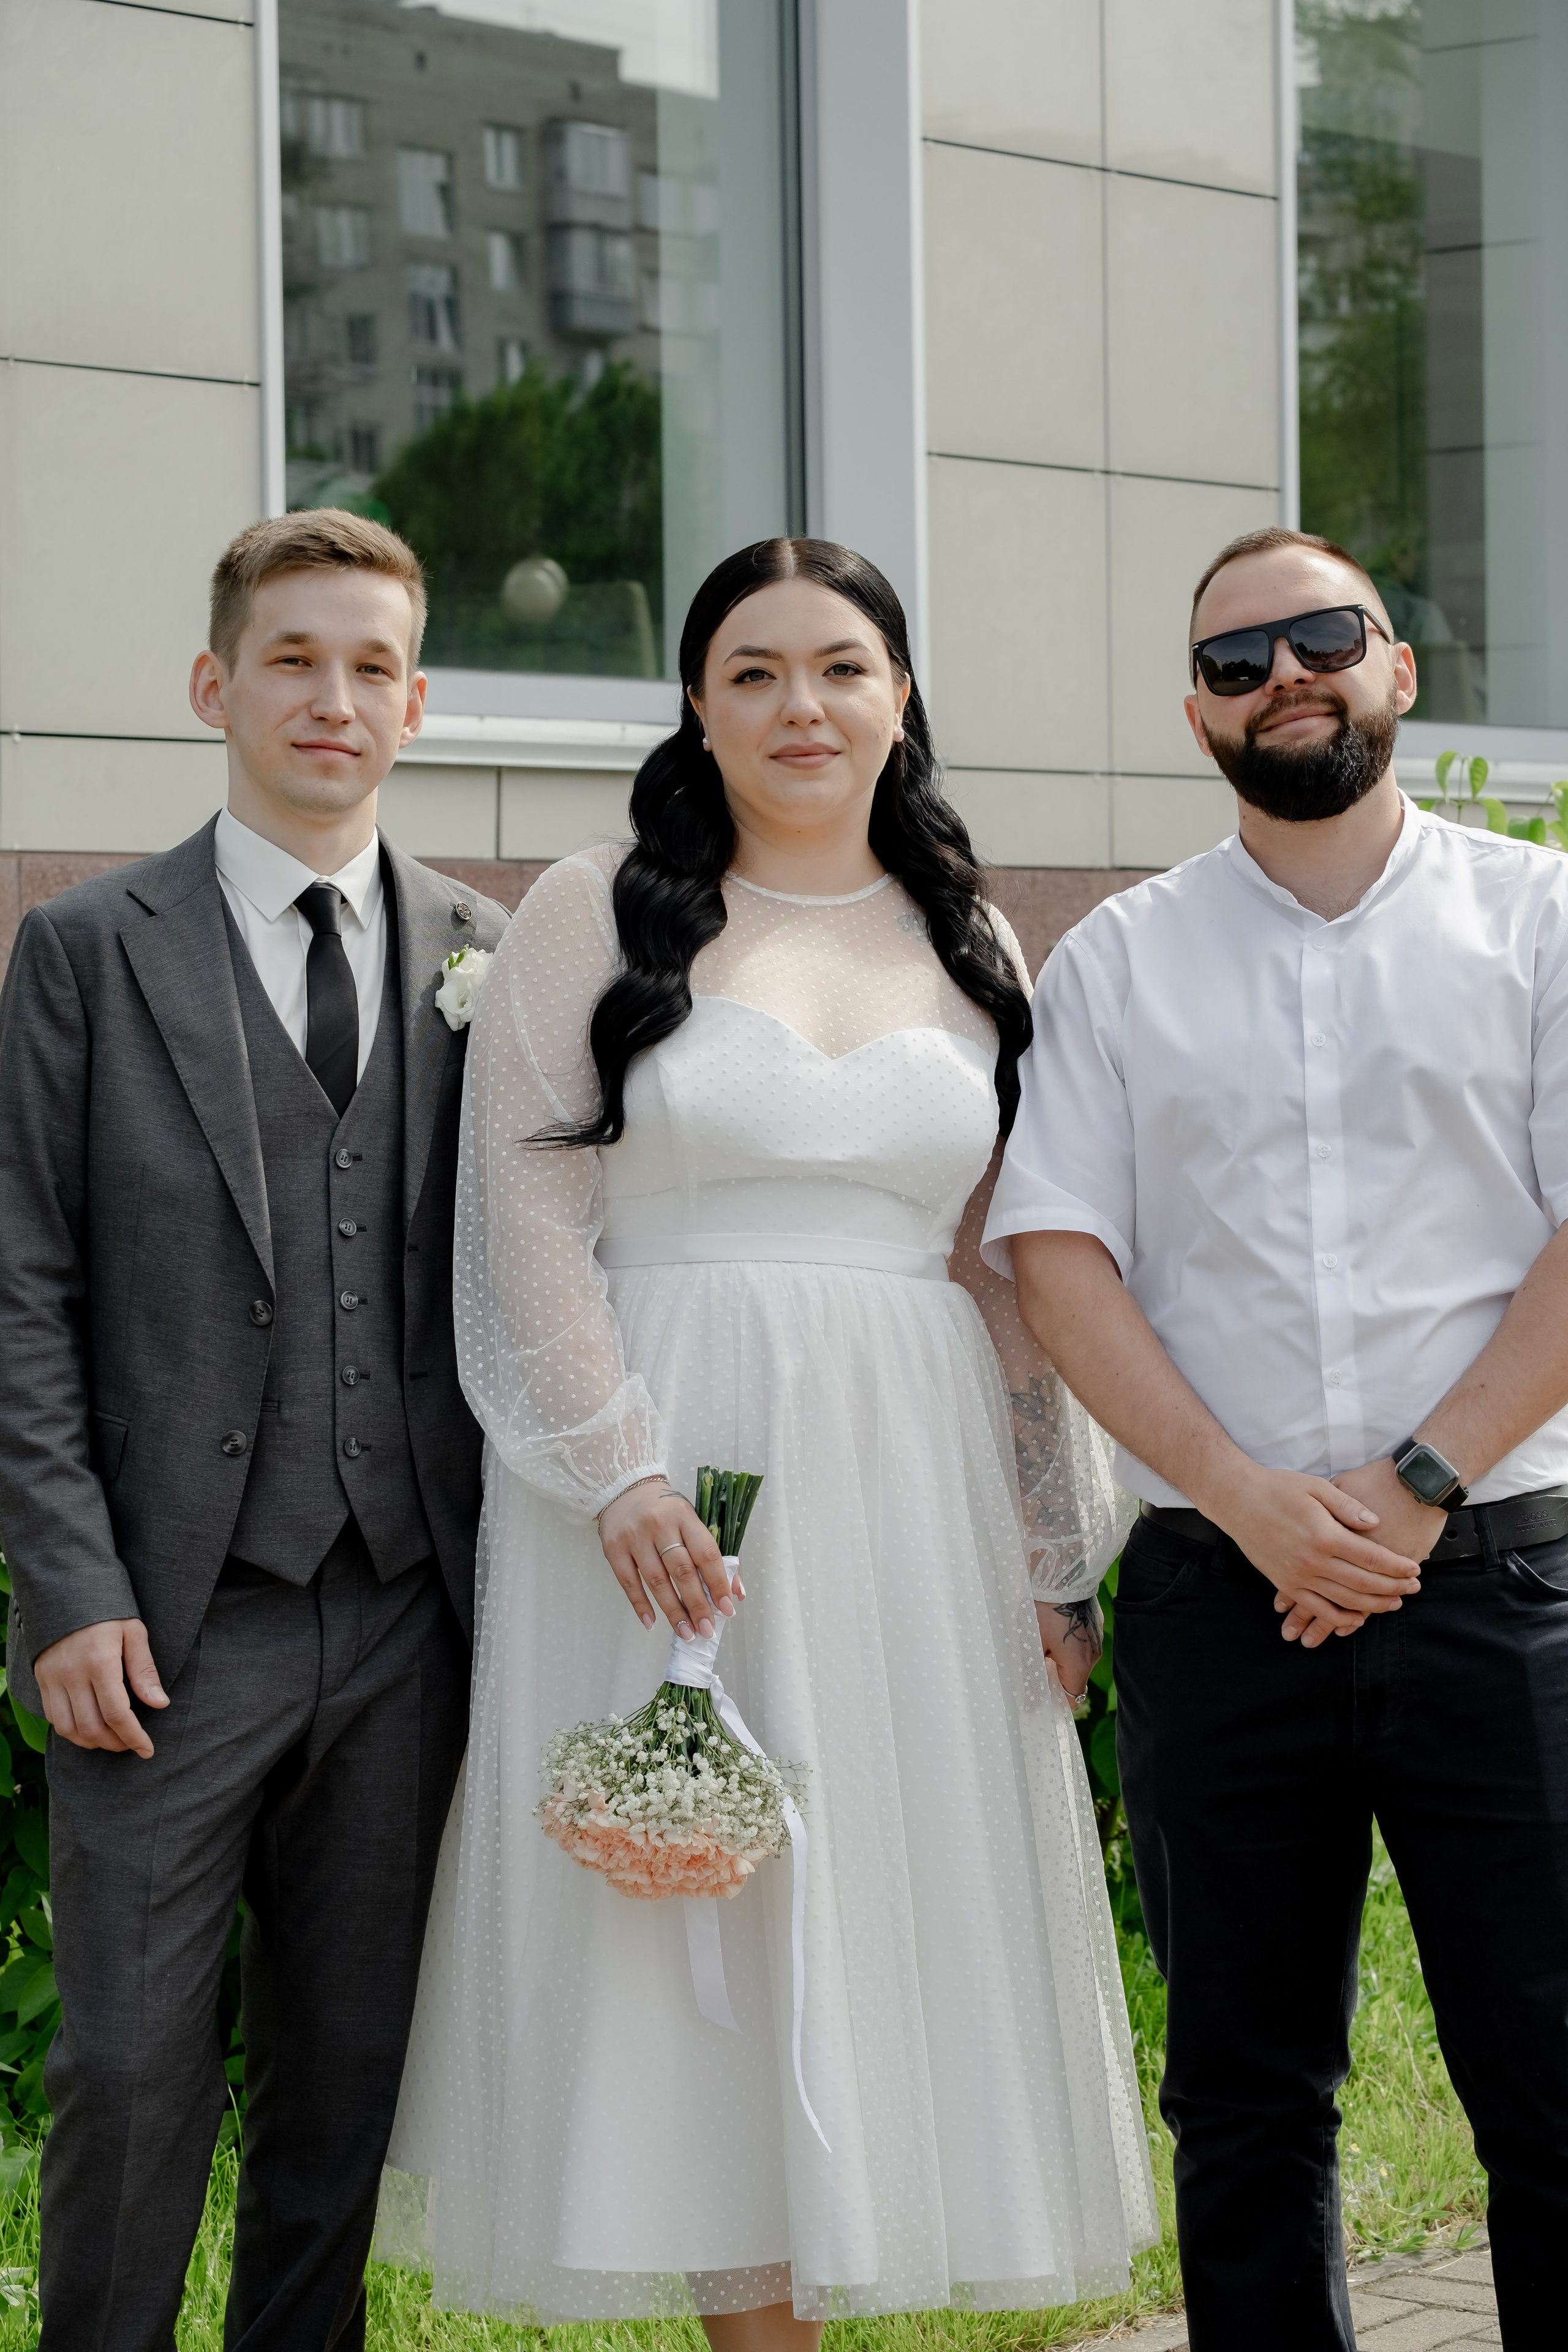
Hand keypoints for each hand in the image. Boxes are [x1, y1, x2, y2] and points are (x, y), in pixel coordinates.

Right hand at [34, 1618, 167, 1756]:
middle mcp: (72, 1673)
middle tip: (132, 1744)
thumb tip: (160, 1704)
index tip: (147, 1749)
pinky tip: (89, 1727)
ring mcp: (52, 1678)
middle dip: (115, 1743)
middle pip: (92, 1727)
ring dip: (91, 1742)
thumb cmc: (109, 1611)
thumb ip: (144, 1671)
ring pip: (68, 1728)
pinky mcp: (42, 1679)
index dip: (133, 1737)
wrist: (68, 1592)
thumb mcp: (134, 1633)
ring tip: (112, 1740)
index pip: (117, 1713)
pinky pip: (52, 1717)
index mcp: (100, 1661)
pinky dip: (71, 1730)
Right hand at [598, 1481, 736, 1640]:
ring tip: (685, 1632)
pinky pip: (628, 1582)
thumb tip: (736, 1592)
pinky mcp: (614, 1548)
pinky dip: (641, 1605)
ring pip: (656, 1580)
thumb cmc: (665, 1511)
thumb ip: (713, 1556)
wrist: (624, 1488)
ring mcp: (635, 1537)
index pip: (706, 1553)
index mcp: (685, 1516)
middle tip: (706, 1630)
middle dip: (696, 1604)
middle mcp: (660, 1525)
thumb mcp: (691, 1522)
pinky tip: (652, 1623)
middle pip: (681, 1570)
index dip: (718, 1583)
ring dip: (672, 1610)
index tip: (726, 1609)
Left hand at [1036, 1596, 1102, 1698]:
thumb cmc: (1042, 1609)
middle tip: (1033, 1666)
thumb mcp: (1031, 1644)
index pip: (1072, 1698)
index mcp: (1080, 1663)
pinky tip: (1051, 1628)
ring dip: (1060, 1658)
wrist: (1057, 1572)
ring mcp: (1097, 1636)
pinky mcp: (1095, 1622)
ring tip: (1039, 1643)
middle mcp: (1094, 1653)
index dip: (1054, 1700)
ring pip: (1077, 1659)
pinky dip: (1068, 1642)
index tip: (1038, 1695)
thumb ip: (1032, 1676)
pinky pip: (1081, 1642)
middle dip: (1054, 1677)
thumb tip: (1030, 1705)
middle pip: (1075, 1678)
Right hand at [1276, 1457, 1447, 1641]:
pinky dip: (1340, 1619)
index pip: (1371, 1557)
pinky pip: (1317, 1609)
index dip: (1396, 1566)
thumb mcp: (1316, 1487)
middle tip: (1414, 1588)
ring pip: (1344, 1601)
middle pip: (1363, 1583)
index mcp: (1323, 1535)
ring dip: (1373, 1605)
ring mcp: (1297, 1576)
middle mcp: (1312, 1561)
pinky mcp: (1285, 1584)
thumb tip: (1375, 1523)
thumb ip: (1348, 1506)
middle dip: (1393, 1588)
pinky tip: (1357, 1618)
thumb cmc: (1277, 1488)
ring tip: (1394, 1603)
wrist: (1237, 1499)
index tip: (1414, 1568)